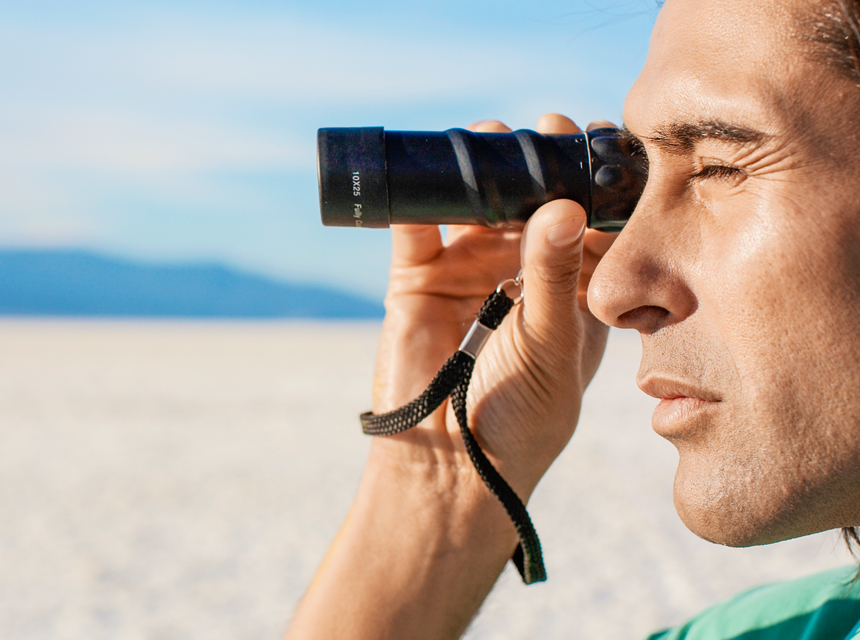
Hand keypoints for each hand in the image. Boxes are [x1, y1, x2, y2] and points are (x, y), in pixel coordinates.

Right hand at [285, 114, 617, 639]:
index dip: (589, 181)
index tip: (594, 144)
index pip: (585, 220)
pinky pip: (416, 229)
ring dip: (478, 170)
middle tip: (541, 134)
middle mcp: (519, 272)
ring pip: (472, 205)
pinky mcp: (418, 279)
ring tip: (486, 139)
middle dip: (534, 164)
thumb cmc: (522, 419)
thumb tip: (563, 208)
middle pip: (526, 200)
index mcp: (568, 288)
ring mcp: (467, 272)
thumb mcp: (551, 346)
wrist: (452, 468)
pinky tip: (428, 174)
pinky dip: (417, 200)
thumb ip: (555, 278)